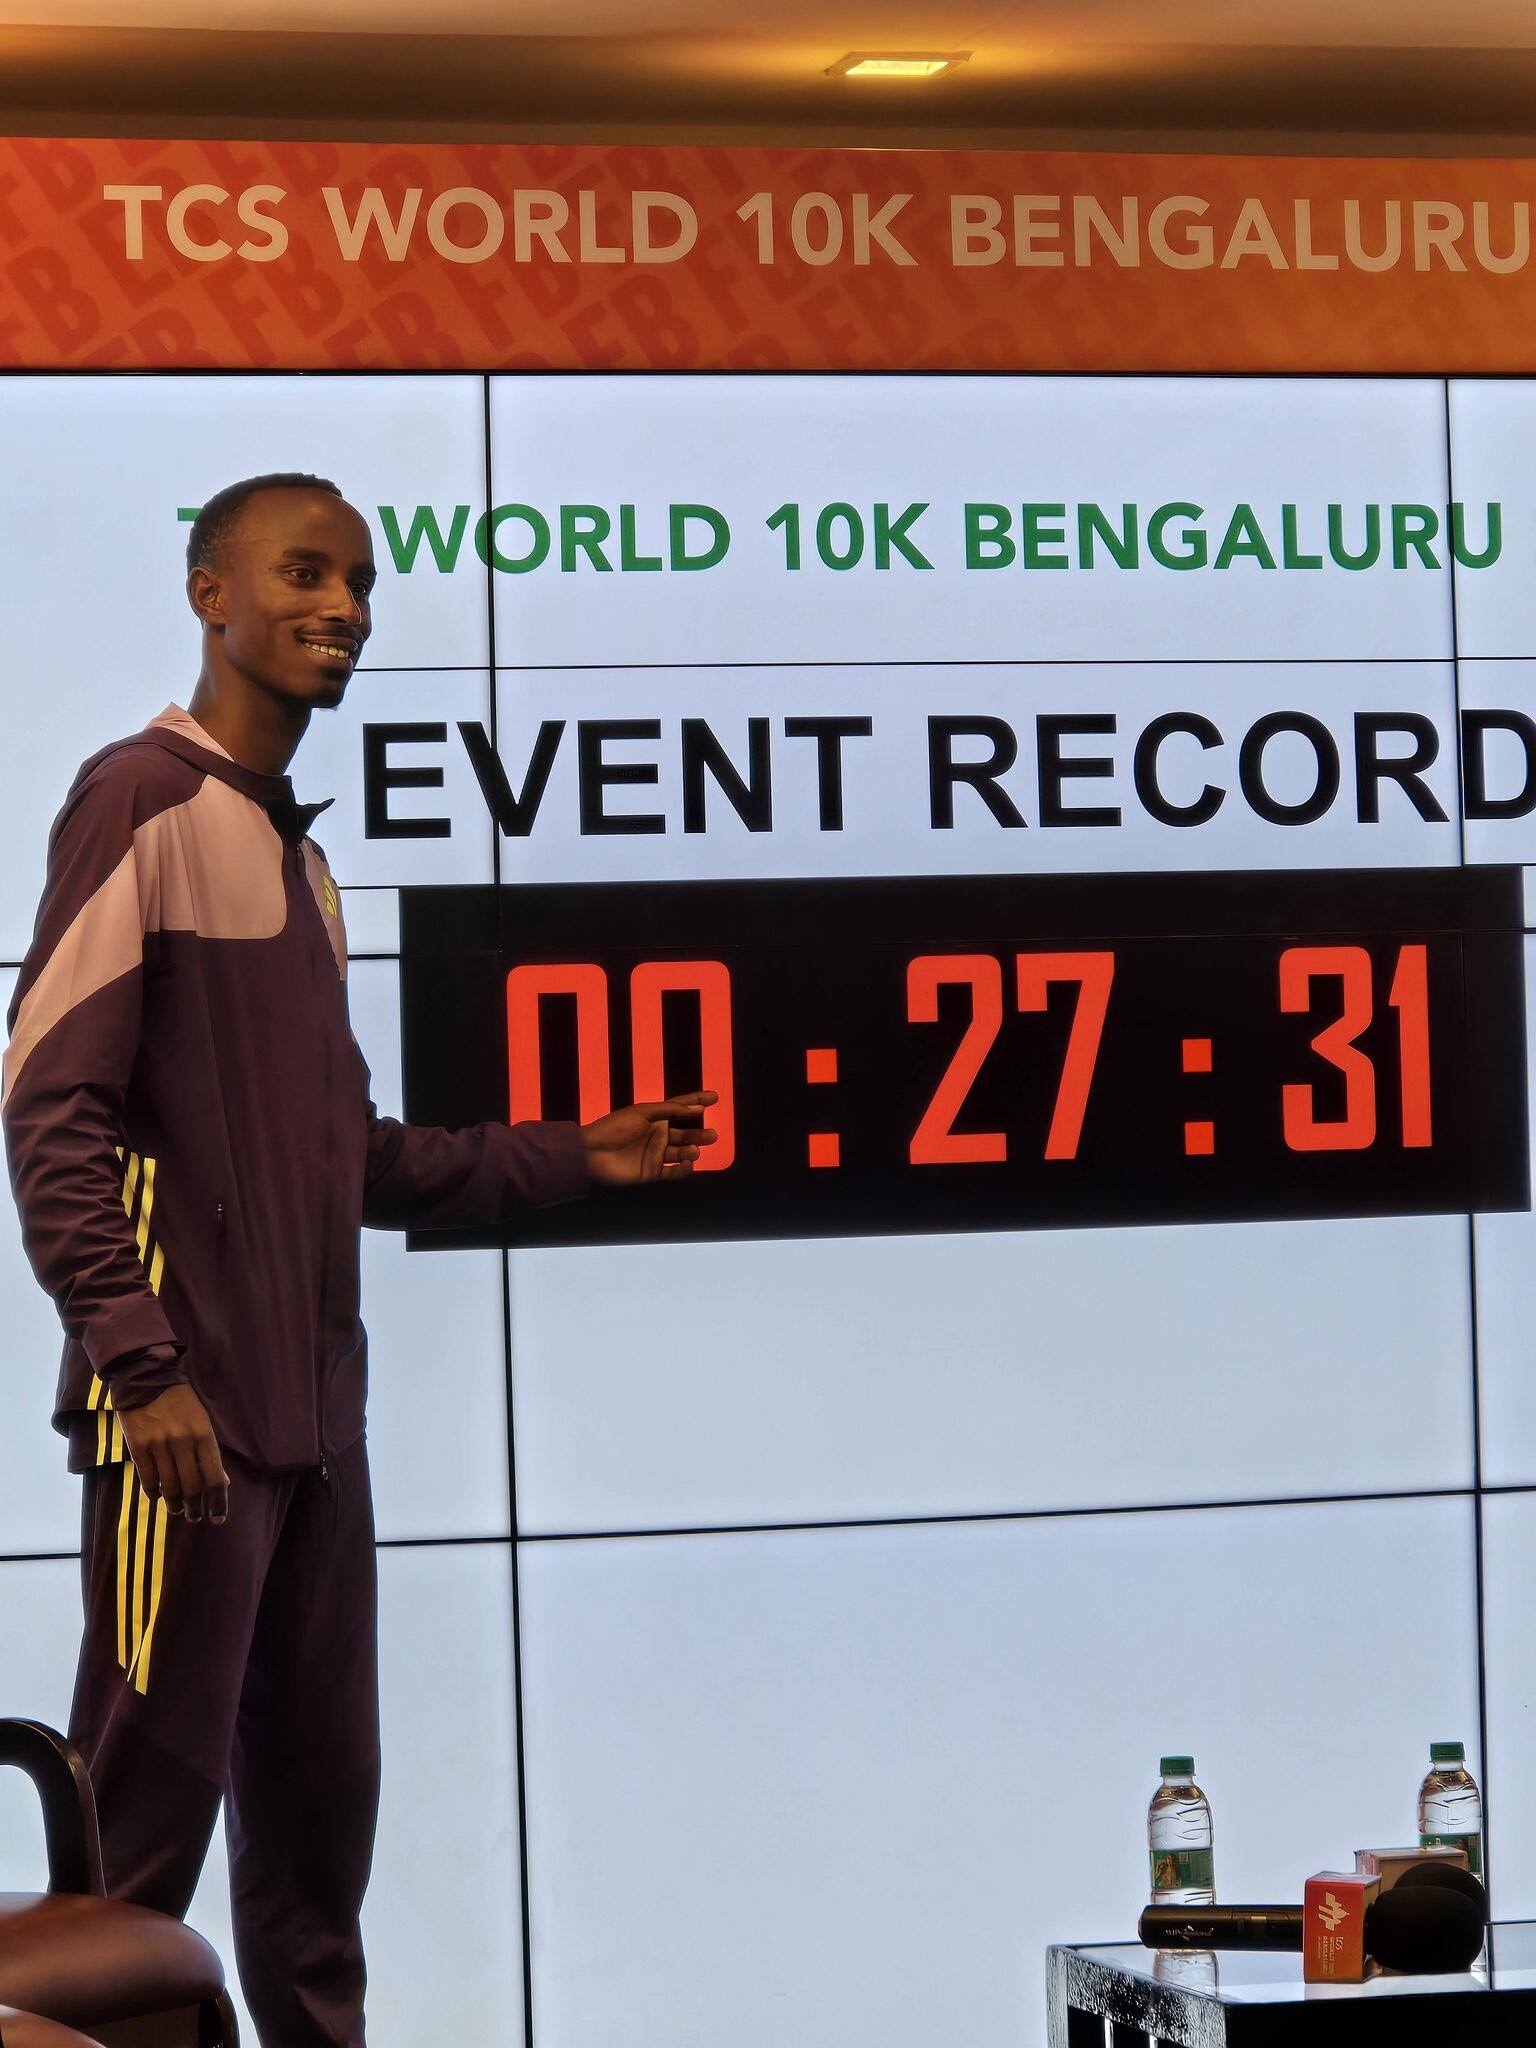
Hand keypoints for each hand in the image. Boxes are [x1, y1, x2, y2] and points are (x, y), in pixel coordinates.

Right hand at [115, 1384, 228, 1524]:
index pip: (214, 1478)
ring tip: (178, 1511)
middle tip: (195, 1517)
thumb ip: (210, 1453)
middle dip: (195, 1508)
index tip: (218, 1518)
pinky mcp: (138, 1448)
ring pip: (169, 1487)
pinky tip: (159, 1496)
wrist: (145, 1381)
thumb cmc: (180, 1403)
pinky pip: (148, 1480)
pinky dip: (155, 1493)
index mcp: (203, 1436)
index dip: (218, 1502)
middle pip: (191, 1488)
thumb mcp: (202, 1422)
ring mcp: (158, 1447)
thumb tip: (222, 1483)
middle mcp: (182, 1443)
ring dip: (175, 1505)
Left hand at [580, 1090, 718, 1184]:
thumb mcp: (642, 1112)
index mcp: (655, 1117)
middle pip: (686, 1133)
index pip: (681, 1107)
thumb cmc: (613, 1127)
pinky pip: (673, 1172)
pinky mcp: (652, 1171)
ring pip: (682, 1153)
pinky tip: (688, 1164)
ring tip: (695, 1150)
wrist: (591, 1154)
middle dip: (700, 1133)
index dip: (697, 1100)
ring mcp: (655, 1154)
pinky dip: (684, 1170)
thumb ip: (669, 1110)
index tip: (715, 1097)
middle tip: (713, 1135)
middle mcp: (657, 1135)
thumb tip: (697, 1107)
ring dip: (692, 1151)